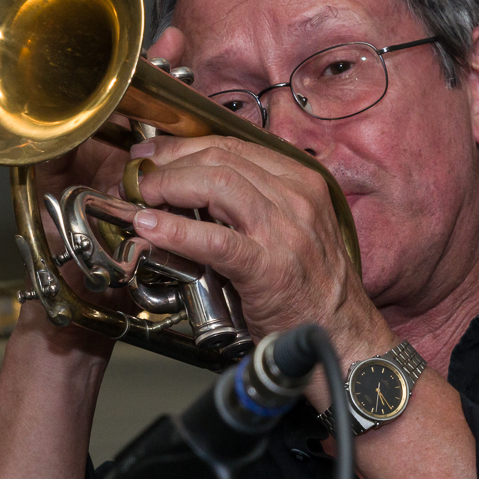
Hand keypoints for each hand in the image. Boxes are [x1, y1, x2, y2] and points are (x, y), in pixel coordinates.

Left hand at [128, 29, 389, 353]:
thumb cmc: (309, 284)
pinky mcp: (269, 268)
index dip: (185, 146)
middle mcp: (296, 199)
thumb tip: (192, 189)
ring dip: (170, 187)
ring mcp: (284, 232)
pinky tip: (151, 228)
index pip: (234, 146)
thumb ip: (252, 204)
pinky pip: (216, 240)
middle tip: (140, 177)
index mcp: (300, 183)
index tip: (155, 155)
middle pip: (221, 159)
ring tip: (143, 198)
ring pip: (218, 185)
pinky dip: (177, 230)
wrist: (338, 332)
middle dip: (171, 163)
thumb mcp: (289, 228)